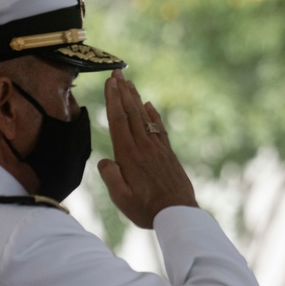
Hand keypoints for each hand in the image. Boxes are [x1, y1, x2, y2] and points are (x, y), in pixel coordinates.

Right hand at [97, 70, 197, 227]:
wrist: (179, 213)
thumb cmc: (147, 209)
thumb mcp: (121, 198)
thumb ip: (110, 177)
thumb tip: (105, 161)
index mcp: (129, 155)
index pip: (119, 120)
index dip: (113, 99)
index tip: (110, 82)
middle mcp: (143, 147)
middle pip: (131, 113)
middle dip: (123, 91)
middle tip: (118, 72)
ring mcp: (157, 149)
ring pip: (145, 118)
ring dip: (136, 99)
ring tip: (129, 83)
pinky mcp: (168, 154)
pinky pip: (159, 129)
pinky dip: (153, 115)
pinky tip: (149, 105)